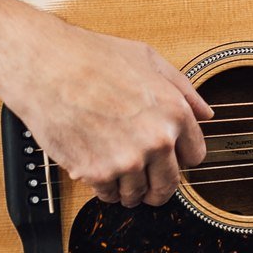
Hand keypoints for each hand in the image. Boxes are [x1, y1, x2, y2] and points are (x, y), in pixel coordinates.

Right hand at [4, 18, 210, 208]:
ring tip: (115, 168)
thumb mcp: (148, 60)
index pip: (195, 157)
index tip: (168, 158)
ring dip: (129, 188)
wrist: (46, 66)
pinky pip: (108, 196)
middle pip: (169, 185)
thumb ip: (183, 89)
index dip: (181, 158)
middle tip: (146, 181)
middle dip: (159, 186)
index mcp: (174, 113)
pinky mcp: (96, 173)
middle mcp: (156, 140)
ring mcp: (127, 160)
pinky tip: (96, 167)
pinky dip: (104, 187)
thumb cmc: (93, 57)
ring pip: (137, 195)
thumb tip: (206, 114)